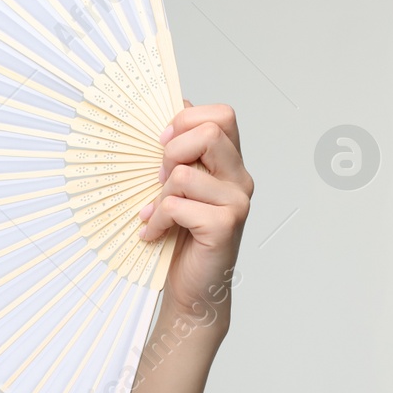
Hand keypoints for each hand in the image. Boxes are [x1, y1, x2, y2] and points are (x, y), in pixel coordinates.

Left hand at [137, 99, 251, 324]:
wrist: (193, 289)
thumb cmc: (182, 238)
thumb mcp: (177, 187)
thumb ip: (181, 151)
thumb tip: (177, 104)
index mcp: (229, 163)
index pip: (221, 114)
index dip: (187, 121)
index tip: (163, 144)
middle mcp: (239, 178)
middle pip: (209, 131)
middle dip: (172, 152)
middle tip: (160, 181)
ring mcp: (236, 201)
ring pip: (185, 173)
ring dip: (159, 195)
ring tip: (156, 214)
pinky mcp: (225, 225)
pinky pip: (177, 206)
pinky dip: (157, 221)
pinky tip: (154, 232)